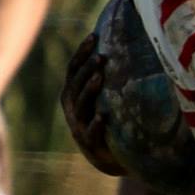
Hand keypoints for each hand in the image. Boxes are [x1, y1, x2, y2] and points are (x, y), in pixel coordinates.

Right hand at [59, 32, 125, 177]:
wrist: (113, 158)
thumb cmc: (110, 121)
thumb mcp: (105, 98)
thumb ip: (107, 76)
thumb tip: (121, 43)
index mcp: (73, 95)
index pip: (73, 69)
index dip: (81, 53)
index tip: (94, 36)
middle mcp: (73, 110)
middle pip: (75, 85)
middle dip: (86, 69)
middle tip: (101, 56)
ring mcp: (80, 127)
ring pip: (81, 106)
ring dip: (89, 90)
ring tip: (100, 77)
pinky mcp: (90, 146)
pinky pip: (91, 134)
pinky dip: (96, 125)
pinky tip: (102, 116)